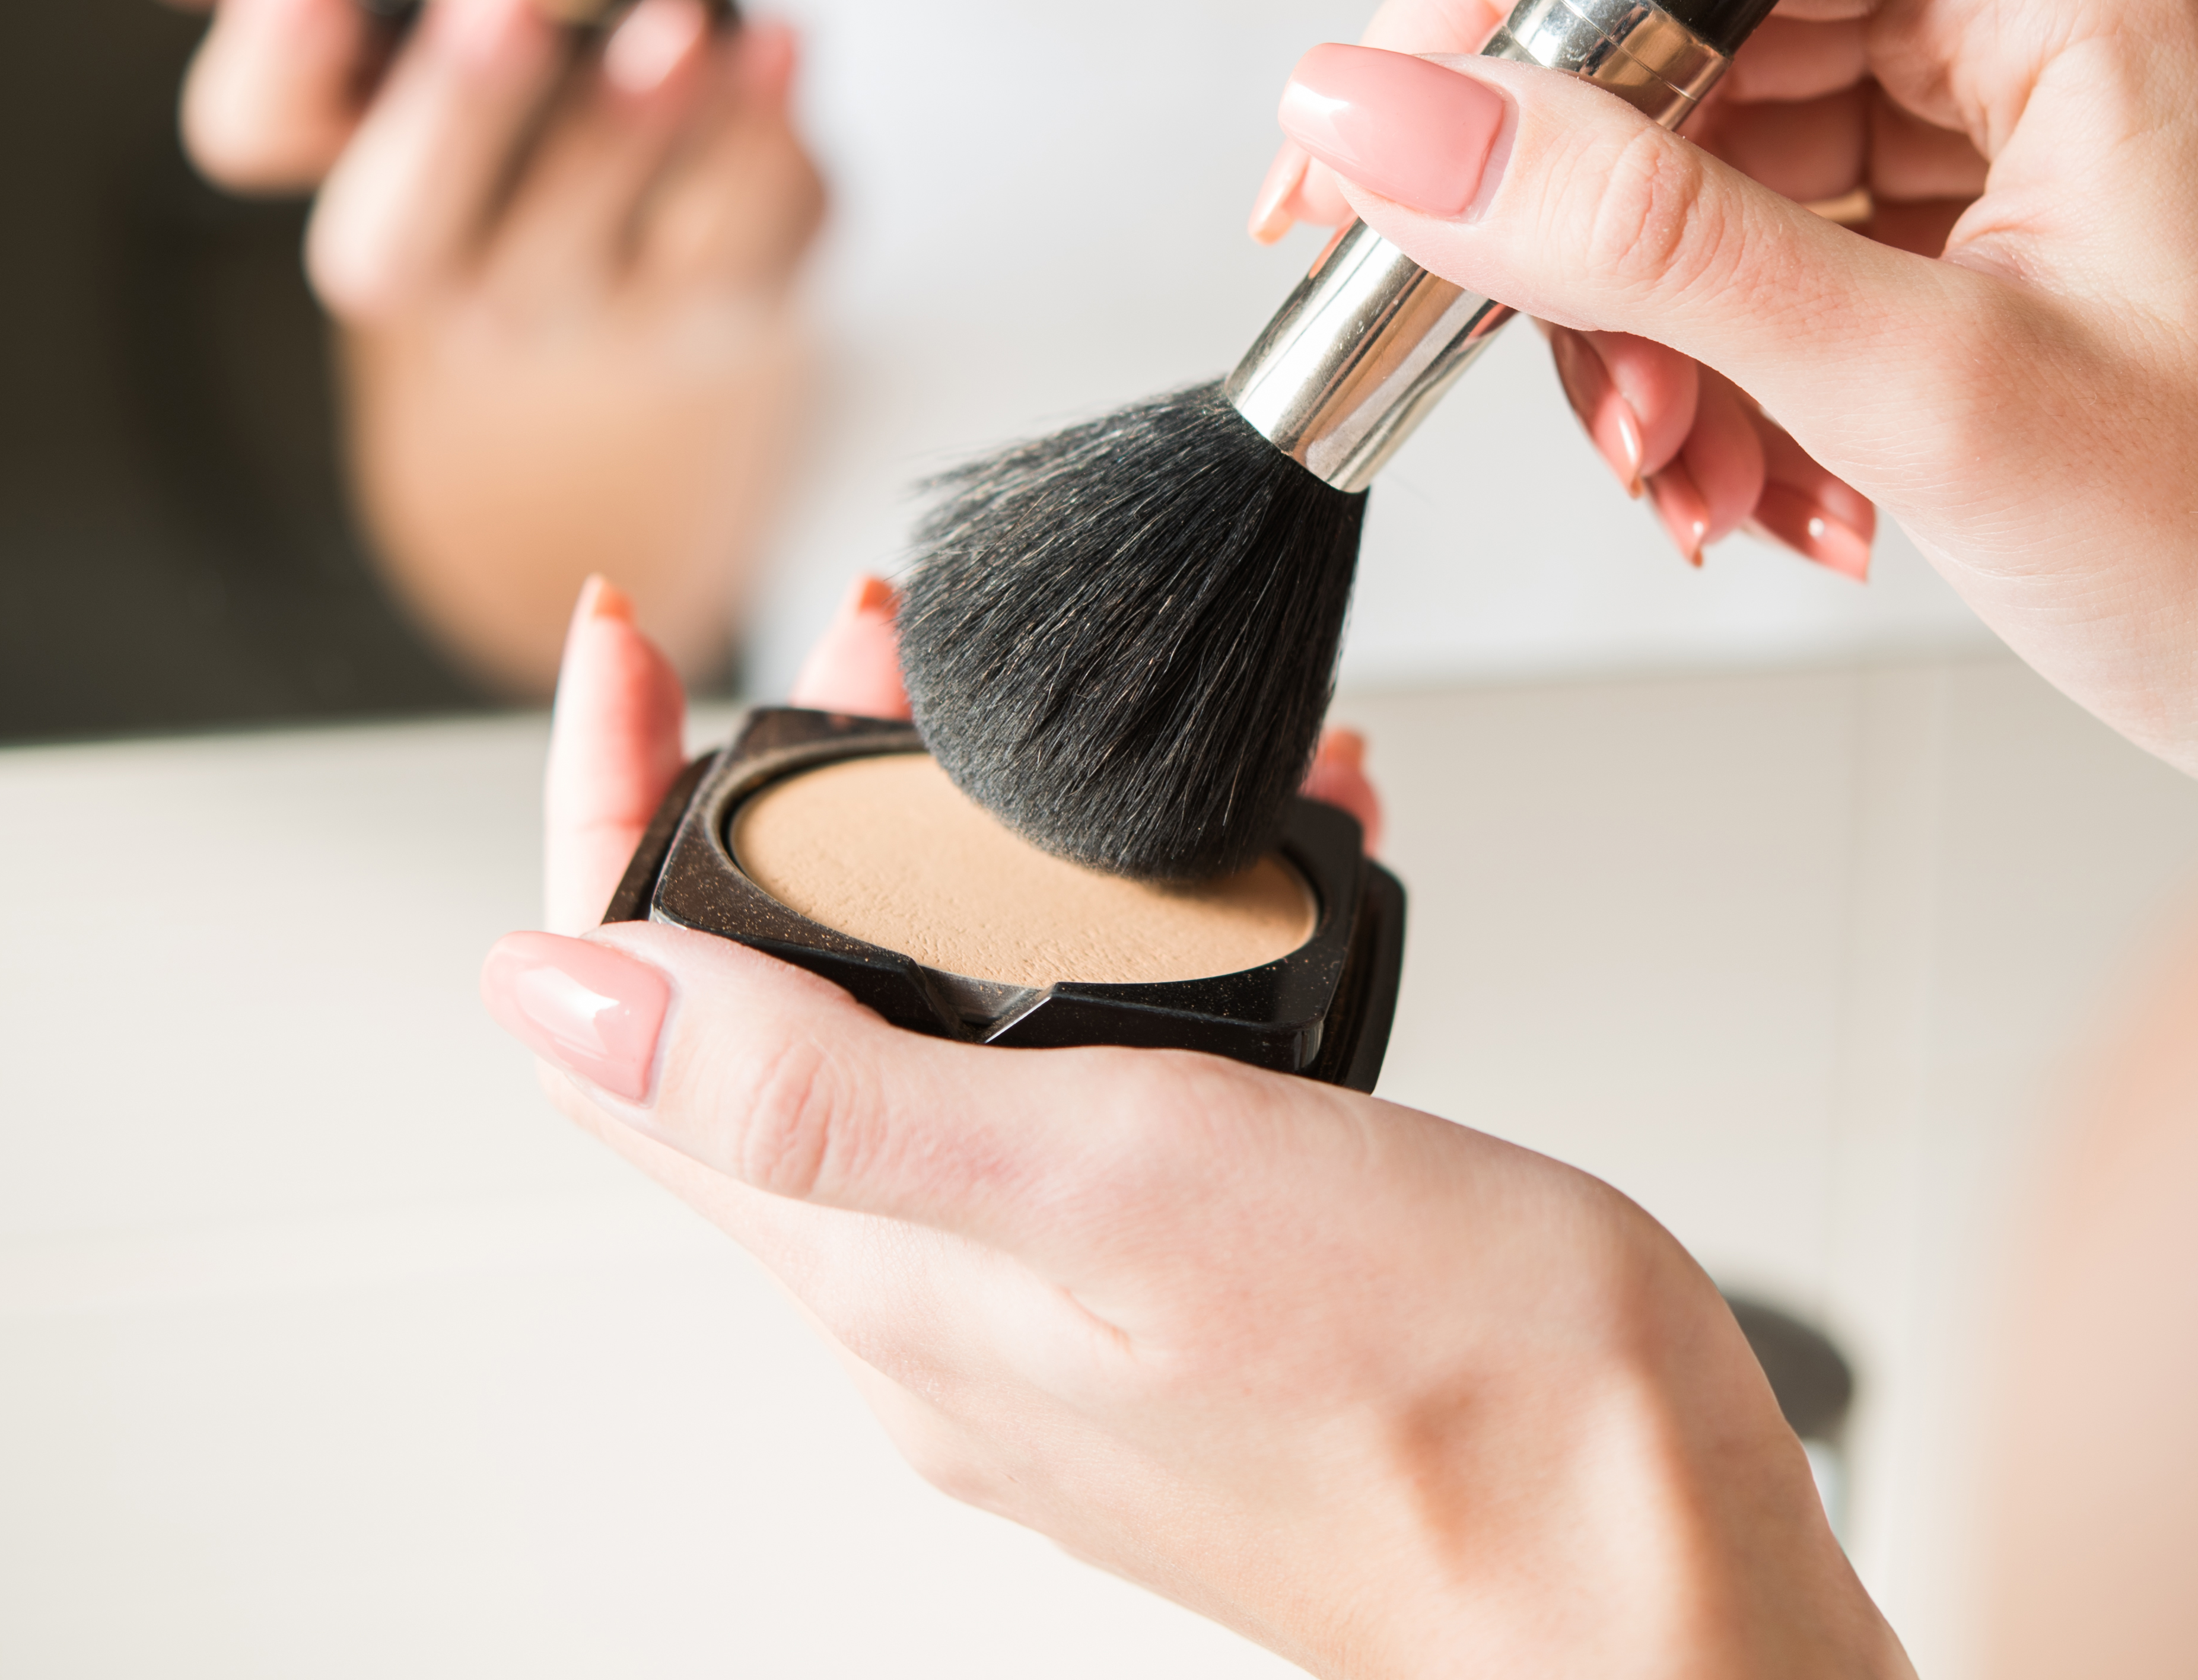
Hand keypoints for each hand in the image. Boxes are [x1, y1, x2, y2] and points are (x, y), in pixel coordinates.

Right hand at [99, 0, 825, 685]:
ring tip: (679, 19)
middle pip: (398, 236)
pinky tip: (783, 39)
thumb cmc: (540, 29)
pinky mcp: (714, 308)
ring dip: (627, 128)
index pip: (248, 136)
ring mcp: (577, 309)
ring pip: (575, 246)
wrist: (697, 158)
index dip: (268, 57)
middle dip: (454, 109)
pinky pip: (731, 239)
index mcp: (342, 156)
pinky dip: (760, 137)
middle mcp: (441, 265)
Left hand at [512, 575, 1897, 1679]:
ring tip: (1088, 737)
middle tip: (897, 648)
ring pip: (943, 1017)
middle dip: (809, 789)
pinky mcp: (1182, 1271)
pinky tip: (1255, 870)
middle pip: (773, 999)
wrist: (1643, 1556)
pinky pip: (1095, 1066)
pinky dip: (1134, 939)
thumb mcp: (1114, 1188)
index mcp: (883, 1273)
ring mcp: (1057, 1286)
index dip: (602, 808)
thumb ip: (824, 1095)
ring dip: (982, 848)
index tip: (640, 641)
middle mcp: (937, 1292)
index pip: (629, 1027)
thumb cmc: (1440, 1396)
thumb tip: (554, 988)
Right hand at [1250, 0, 2197, 836]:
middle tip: (1601, 420)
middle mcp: (2037, 2)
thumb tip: (1382, 117)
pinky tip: (1792, 499)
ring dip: (1672, 352)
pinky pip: (1788, 261)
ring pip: (1717, 175)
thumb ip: (1642, 244)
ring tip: (1726, 495)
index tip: (1352, 171)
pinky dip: (1748, 388)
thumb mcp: (1929, 393)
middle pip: (1687, 49)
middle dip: (1599, 254)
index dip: (1493, 31)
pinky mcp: (2005, 226)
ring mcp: (2021, 117)